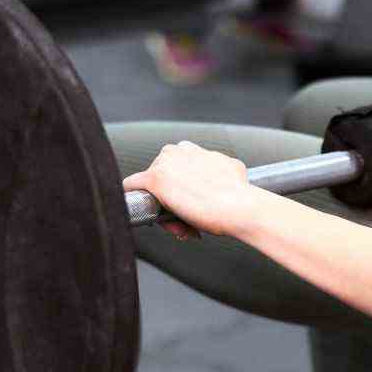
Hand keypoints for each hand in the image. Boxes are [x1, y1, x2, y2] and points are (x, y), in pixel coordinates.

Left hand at [122, 141, 257, 239]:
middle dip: (170, 194)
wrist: (239, 206)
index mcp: (196, 149)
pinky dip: (133, 197)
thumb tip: (217, 177)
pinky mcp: (154, 179)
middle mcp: (180, 150)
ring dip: (160, 201)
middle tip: (186, 217)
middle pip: (162, 173)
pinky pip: (132, 185)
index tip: (192, 201)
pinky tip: (140, 211)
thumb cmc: (240, 195)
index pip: (177, 164)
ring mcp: (165, 164)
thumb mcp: (233, 170)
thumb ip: (219, 167)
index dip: (181, 184)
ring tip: (180, 223)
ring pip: (150, 183)